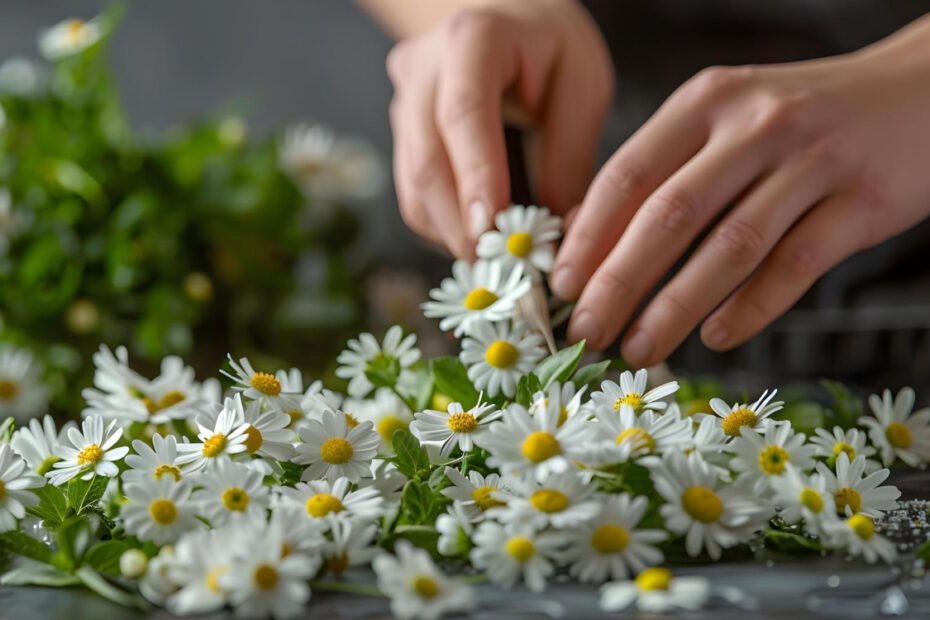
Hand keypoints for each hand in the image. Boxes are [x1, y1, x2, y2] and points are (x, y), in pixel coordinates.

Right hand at [386, 0, 613, 257]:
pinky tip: (480, 235)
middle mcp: (423, 69)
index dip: (476, 177)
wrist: (505, 19)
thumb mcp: (582, 87)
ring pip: (413, 185)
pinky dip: (445, 223)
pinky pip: (413, 192)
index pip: (463, 115)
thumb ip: (569, 158)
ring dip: (452, 232)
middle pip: (426, 160)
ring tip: (496, 260)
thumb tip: (555, 238)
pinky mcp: (401, 134)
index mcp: (473, 39)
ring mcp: (404, 102)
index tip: (493, 230)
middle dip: (461, 224)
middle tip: (499, 269)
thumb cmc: (551, 48)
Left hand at [550, 15, 929, 365]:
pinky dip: (751, 308)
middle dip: (618, 283)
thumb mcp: (725, 120)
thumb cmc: (801, 118)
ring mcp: (813, 162)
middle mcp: (755, 125)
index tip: (561, 286)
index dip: (588, 237)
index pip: (628, 174)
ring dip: (675, 307)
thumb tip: (591, 238)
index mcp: (707, 102)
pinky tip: (715, 336)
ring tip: (639, 348)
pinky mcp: (863, 201)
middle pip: (669, 215)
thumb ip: (664, 170)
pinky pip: (796, 265)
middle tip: (587, 331)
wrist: (917, 91)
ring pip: (729, 247)